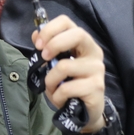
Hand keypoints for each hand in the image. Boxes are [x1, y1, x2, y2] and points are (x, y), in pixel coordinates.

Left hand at [31, 14, 106, 132]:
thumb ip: (47, 49)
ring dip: (50, 80)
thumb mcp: (55, 66)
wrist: (85, 112)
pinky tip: (61, 99)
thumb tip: (35, 34)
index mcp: (83, 43)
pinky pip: (67, 88)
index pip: (68, 22)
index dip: (50, 29)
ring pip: (65, 66)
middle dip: (54, 44)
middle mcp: (94, 53)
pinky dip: (57, 96)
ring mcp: (97, 69)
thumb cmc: (70, 86)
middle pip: (77, 34)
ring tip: (52, 88)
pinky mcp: (96, 87)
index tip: (38, 44)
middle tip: (43, 58)